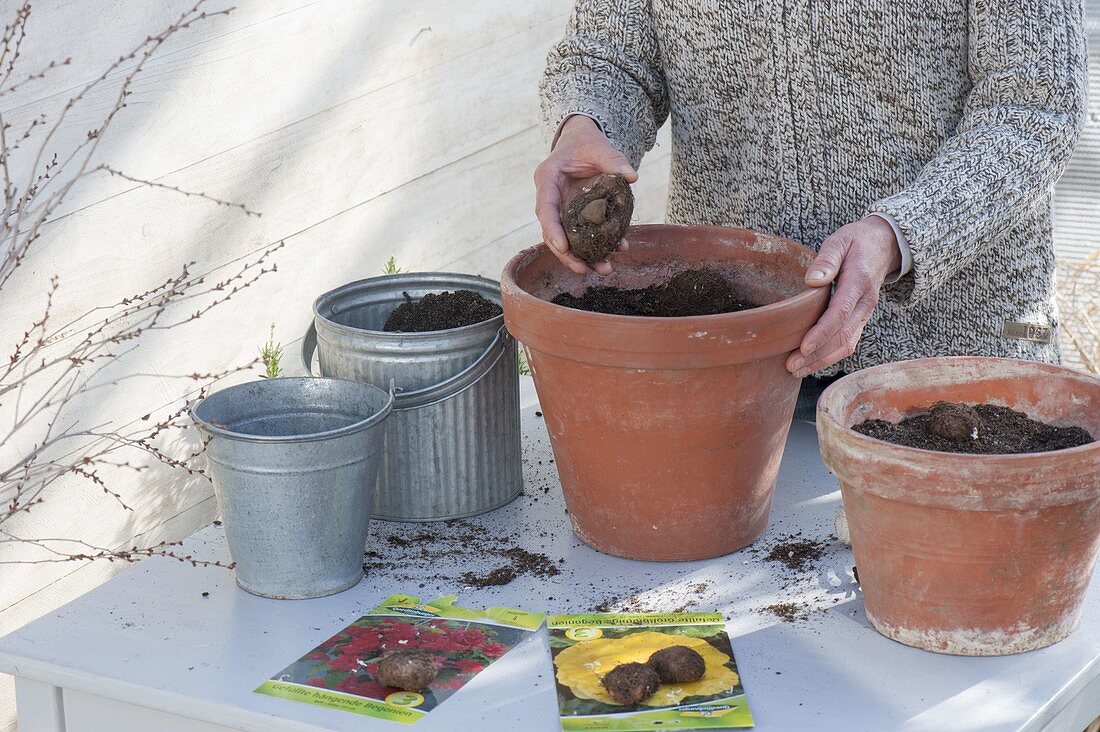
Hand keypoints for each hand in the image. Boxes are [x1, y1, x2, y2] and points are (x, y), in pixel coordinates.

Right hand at [534, 115, 636, 274]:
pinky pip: (584, 234)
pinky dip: (599, 244)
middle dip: (568, 254)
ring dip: (585, 256)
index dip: (552, 230)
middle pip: (553, 232)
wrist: (583, 143)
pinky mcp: (576, 216)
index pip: (545, 208)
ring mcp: (563, 209)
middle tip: (584, 270)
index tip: (563, 248)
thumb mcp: (599, 146)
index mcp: (548, 179)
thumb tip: (631, 177)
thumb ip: (613, 159)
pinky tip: (617, 251)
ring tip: (605, 269)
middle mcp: (551, 198)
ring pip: (568, 238)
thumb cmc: (586, 142)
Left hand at [786, 217, 901, 376]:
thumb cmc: (857, 242)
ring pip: (847, 344)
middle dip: (817, 355)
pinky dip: (830, 355)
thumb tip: (811, 281)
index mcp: (859, 282)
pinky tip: (811, 362)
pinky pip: (849, 341)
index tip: (802, 347)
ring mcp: (865, 313)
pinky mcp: (861, 318)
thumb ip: (826, 259)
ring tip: (796, 370)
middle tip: (791, 366)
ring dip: (822, 361)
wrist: (885, 244)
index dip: (821, 333)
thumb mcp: (840, 240)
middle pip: (843, 336)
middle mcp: (866, 303)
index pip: (840, 313)